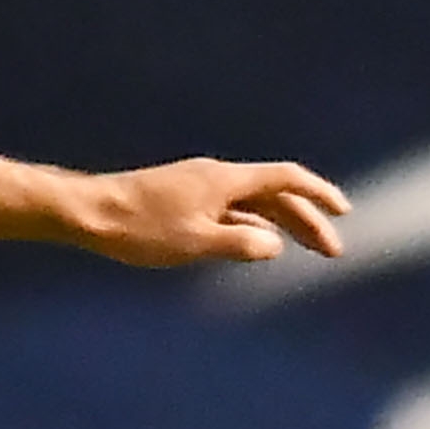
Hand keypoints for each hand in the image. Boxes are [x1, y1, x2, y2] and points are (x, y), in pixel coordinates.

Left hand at [75, 158, 348, 267]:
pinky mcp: (181, 200)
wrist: (86, 213)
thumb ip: (238, 245)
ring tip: (303, 249)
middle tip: (331, 251)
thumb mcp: (193, 244)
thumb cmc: (136, 229)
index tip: (343, 213)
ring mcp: (198, 187)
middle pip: (274, 195)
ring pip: (252, 204)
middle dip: (307, 220)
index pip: (286, 179)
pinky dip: (250, 226)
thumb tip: (274, 246)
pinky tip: (256, 244)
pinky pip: (228, 211)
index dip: (318, 194)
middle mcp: (216, 177)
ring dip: (280, 225)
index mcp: (225, 181)